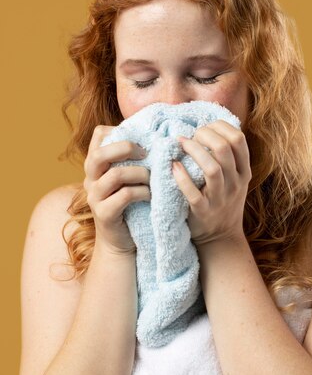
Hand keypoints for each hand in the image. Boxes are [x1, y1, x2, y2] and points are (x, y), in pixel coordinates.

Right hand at [83, 125, 149, 254]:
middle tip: (146, 154)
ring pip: (116, 175)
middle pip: (100, 154)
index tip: (140, 141)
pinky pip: (125, 196)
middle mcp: (90, 179)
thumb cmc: (129, 206)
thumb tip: (157, 137)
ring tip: (151, 179)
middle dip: (126, 148)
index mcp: (96, 165)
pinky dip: (142, 192)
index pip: (98, 136)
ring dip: (140, 173)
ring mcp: (95, 198)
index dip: (119, 132)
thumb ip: (132, 160)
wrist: (120, 242)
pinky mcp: (104, 214)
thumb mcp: (127, 179)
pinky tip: (150, 195)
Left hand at [172, 120, 251, 246]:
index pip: (238, 138)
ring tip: (180, 144)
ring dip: (193, 151)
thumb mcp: (234, 178)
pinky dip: (181, 178)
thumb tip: (208, 127)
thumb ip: (228, 156)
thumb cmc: (223, 201)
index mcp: (243, 171)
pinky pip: (193, 193)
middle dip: (204, 135)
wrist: (220, 237)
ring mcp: (220, 198)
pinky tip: (173, 166)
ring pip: (212, 169)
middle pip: (224, 149)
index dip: (220, 127)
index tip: (205, 128)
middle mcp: (235, 183)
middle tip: (190, 135)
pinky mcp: (203, 212)